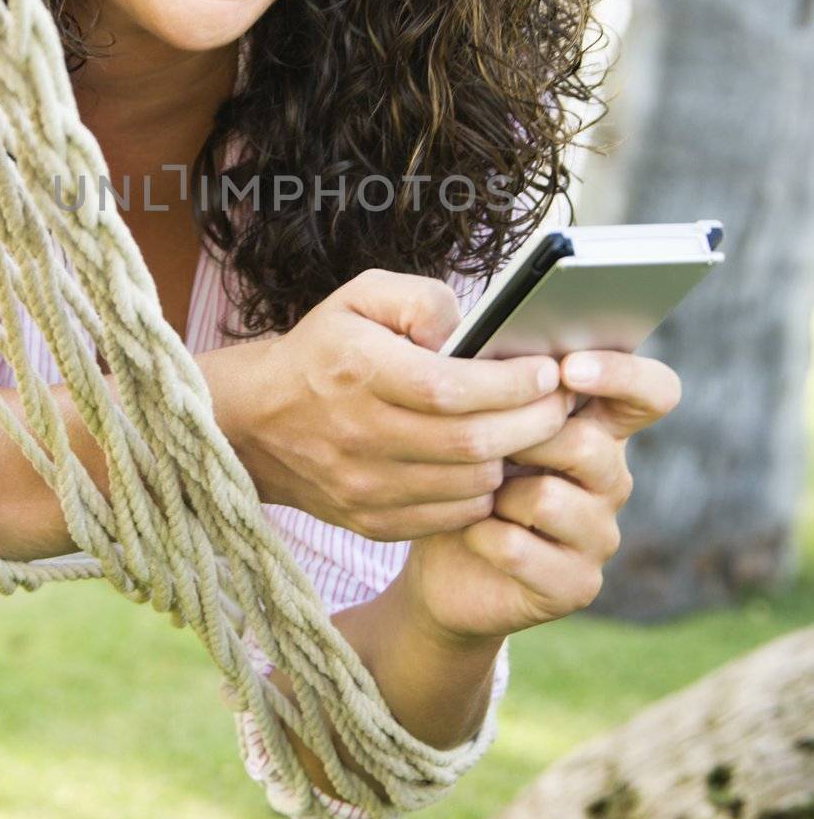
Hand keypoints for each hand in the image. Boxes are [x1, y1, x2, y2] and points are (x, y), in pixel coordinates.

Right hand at [224, 268, 572, 538]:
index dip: (511, 384)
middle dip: (533, 422)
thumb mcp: (359, 297)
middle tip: (560, 402)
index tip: (547, 371)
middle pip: (471, 442)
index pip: (451, 388)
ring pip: (469, 485)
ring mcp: (365, 487)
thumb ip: (419, 299)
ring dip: (513, 459)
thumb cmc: (322, 350)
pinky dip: (483, 492)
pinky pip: (451, 516)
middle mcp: (360, 435)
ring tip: (532, 430)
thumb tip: (468, 328)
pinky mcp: (372, 522)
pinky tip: (492, 462)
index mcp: (359, 371)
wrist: (257, 422)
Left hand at [399, 349, 681, 642]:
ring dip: (495, 496)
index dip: (623, 374)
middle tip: (483, 452)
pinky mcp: (578, 585)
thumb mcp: (480, 422)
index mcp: (600, 428)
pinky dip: (481, 537)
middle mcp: (612, 479)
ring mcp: (600, 535)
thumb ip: (504, 388)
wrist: (441, 565)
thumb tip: (501, 357)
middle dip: (522, 444)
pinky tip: (472, 535)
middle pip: (590, 446)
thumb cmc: (462, 476)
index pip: (654, 392)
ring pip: (548, 498)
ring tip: (478, 498)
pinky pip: (519, 548)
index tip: (570, 368)